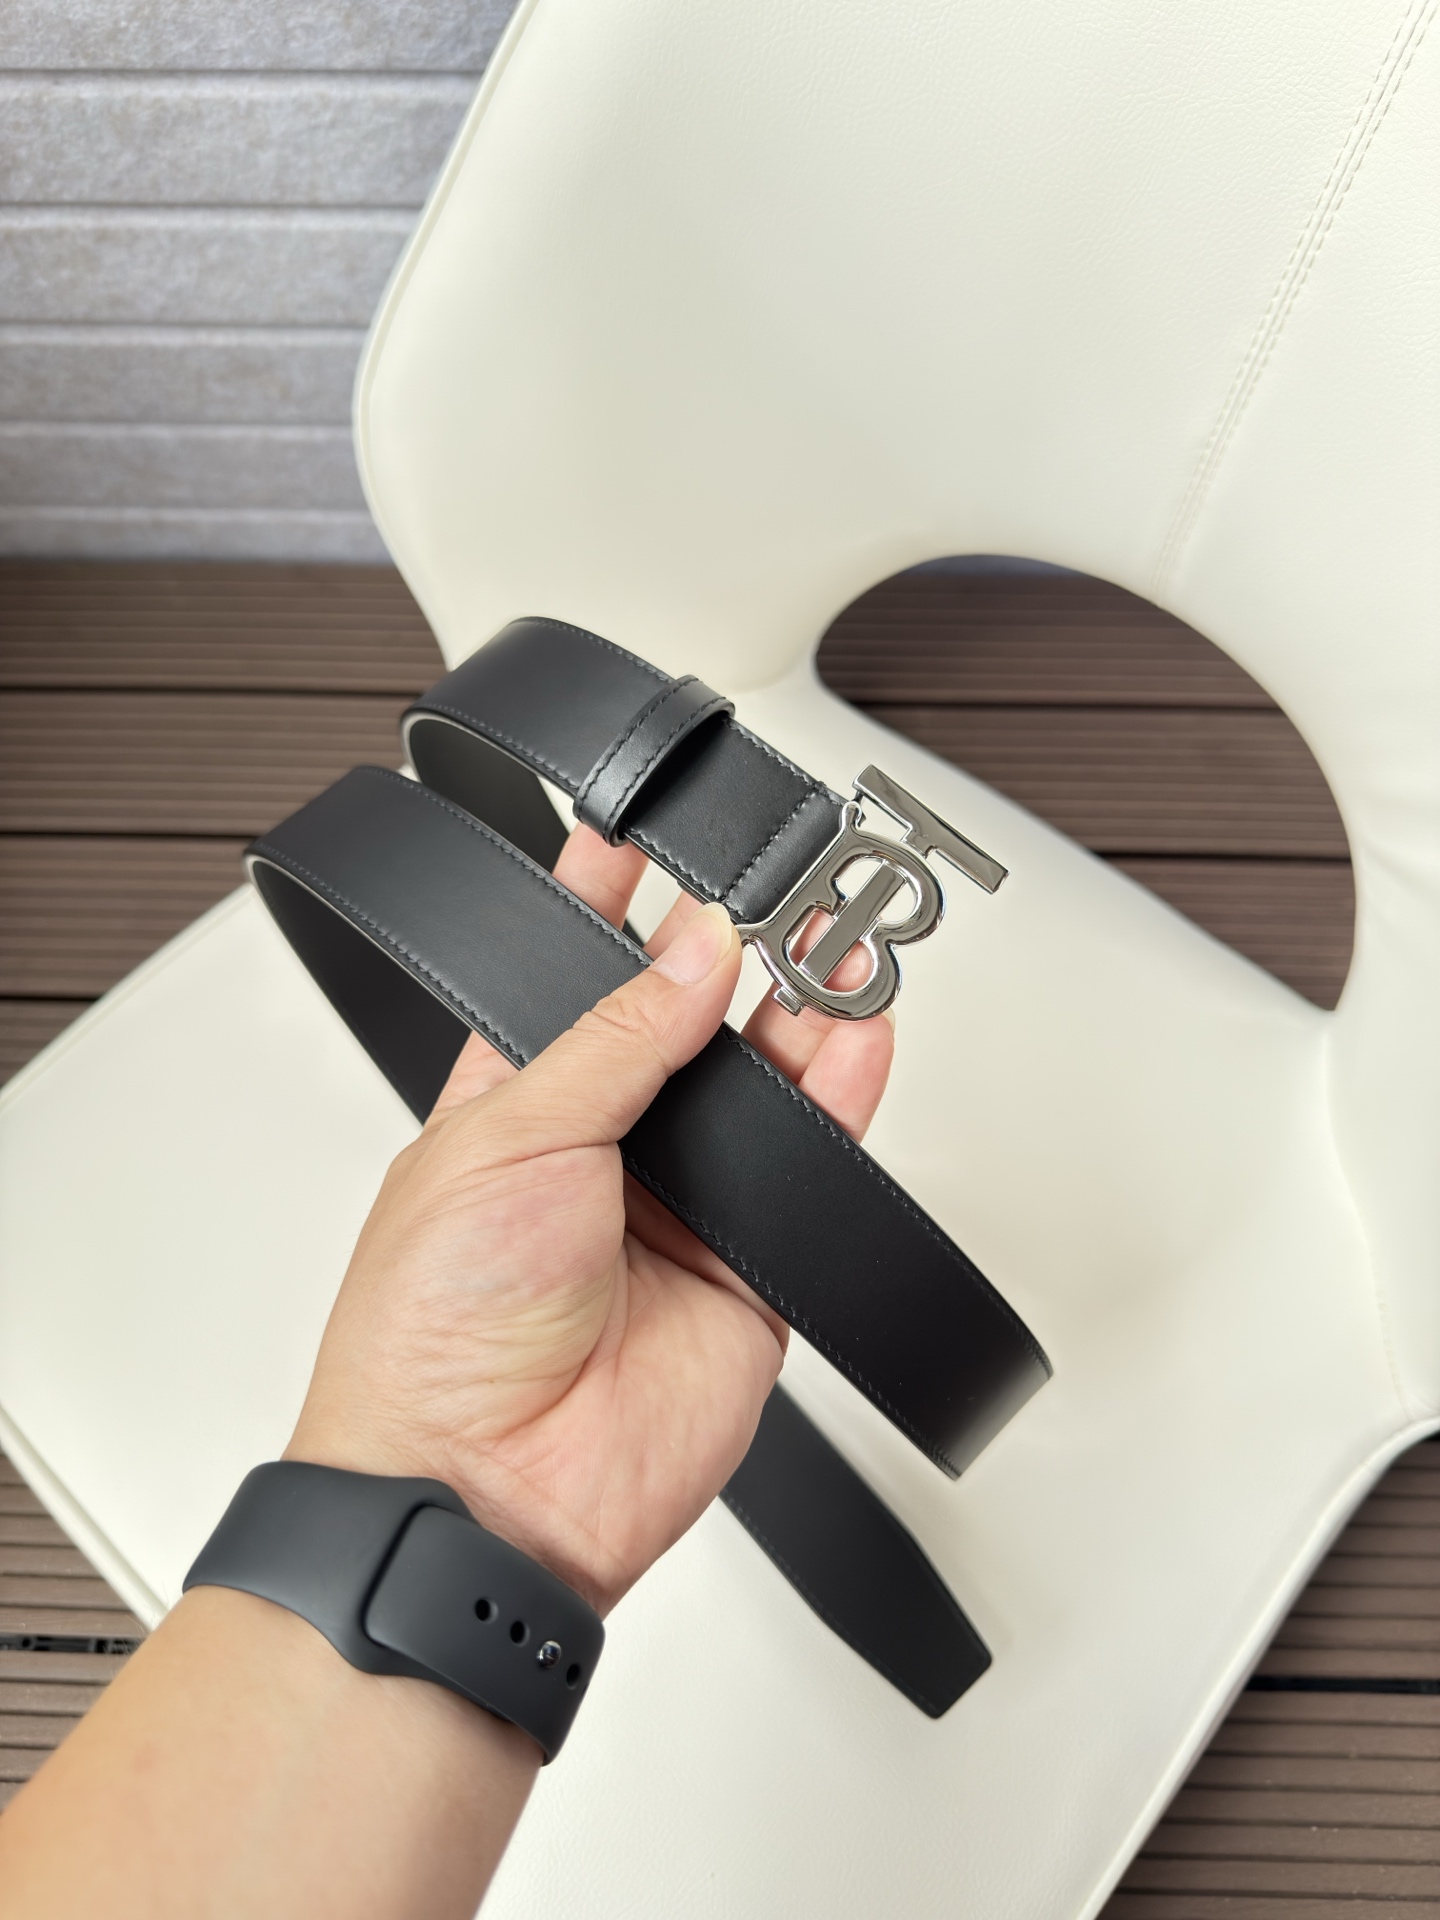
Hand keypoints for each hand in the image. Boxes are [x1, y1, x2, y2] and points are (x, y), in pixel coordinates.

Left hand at [288, 826, 893, 1612]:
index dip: (606, 904)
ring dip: (803, 1011)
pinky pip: (813, 1172)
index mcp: (516, 1103)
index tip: (645, 836)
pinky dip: (845, 1101)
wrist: (487, 1488)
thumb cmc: (435, 1327)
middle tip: (777, 883)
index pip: (574, 976)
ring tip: (836, 936)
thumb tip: (693, 947)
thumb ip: (616, 1036)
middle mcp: (604, 1149)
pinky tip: (859, 1038)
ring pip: (765, 1086)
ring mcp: (680, 1208)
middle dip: (732, 948)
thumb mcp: (508, 1135)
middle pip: (689, 1022)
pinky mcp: (752, 1271)